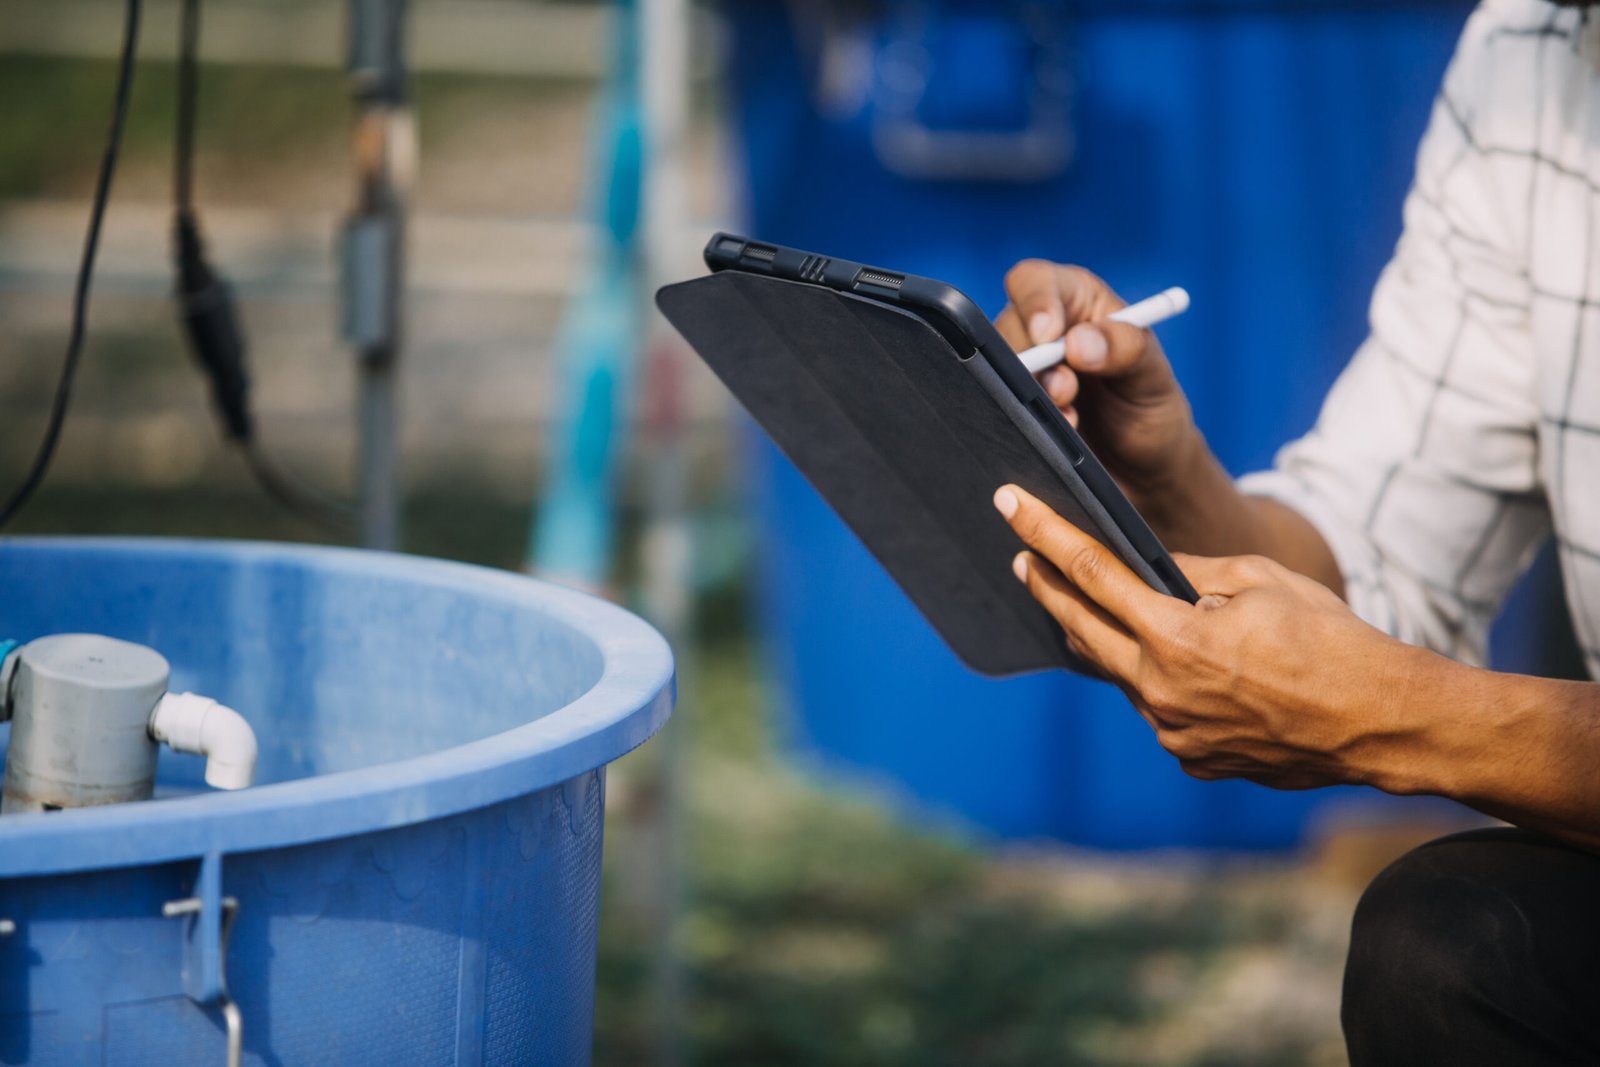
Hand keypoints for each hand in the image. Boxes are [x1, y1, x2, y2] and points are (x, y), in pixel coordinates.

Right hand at [994, 261, 1199, 500]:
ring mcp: (1025, 367)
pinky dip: (1026, 418)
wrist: (1141, 464)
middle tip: (1066, 389)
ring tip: (1072, 416)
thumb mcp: (1152, 374)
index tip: (1047, 336)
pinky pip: (998, 402)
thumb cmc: (1150, 406)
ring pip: (998, 368)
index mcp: (1078, 300)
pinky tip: (1061, 428)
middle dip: (1034, 362)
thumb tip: (1078, 342)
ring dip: (1032, 395)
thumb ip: (1125, 349)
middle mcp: (1044, 328)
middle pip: (1007, 327)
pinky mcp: (1014, 401)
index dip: (1034, 303)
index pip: (1035, 281)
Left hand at [994, 483, 1432, 791]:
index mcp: (1175, 637)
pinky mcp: (1192, 760)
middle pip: (1079, 629)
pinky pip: (1158, 710)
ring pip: (1120, 675)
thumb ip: (1191, 571)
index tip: (1010, 507)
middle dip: (1046, 588)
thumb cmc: (1331, 641)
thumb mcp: (1260, 580)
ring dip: (1109, 640)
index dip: (1045, 535)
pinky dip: (1160, 682)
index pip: (1091, 573)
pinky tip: (1186, 668)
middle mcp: (1161, 691)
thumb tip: (1147, 564)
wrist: (1382, 724)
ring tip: (1098, 607)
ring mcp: (1173, 732)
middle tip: (1023, 560)